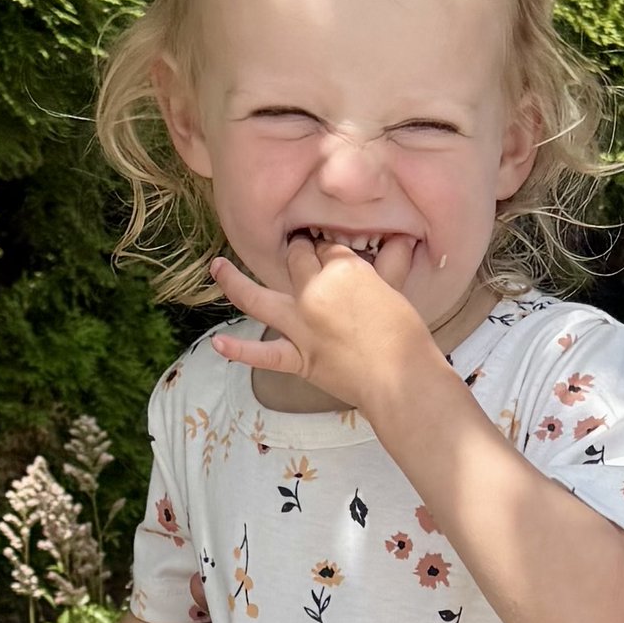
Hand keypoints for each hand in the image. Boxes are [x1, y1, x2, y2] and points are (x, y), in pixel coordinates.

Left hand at [210, 235, 433, 414]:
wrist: (401, 380)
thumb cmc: (406, 336)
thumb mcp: (396, 291)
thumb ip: (391, 266)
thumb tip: (401, 242)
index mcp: (342, 270)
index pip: (327, 249)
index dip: (330, 249)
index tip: (333, 252)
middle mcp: (314, 292)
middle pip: (296, 261)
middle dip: (297, 253)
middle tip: (299, 252)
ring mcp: (300, 325)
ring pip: (258, 298)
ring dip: (233, 281)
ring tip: (217, 267)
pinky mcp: (298, 358)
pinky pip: (263, 354)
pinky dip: (239, 350)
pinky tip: (219, 343)